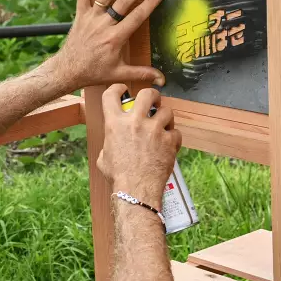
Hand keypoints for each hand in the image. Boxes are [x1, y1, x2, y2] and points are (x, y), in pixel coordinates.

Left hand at [51, 0, 166, 91]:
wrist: (68, 71)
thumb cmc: (93, 72)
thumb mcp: (118, 74)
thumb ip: (141, 73)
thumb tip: (162, 80)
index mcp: (115, 38)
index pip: (137, 17)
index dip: (150, 3)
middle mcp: (103, 25)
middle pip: (124, 2)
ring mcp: (91, 18)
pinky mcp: (80, 16)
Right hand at [97, 84, 181, 207]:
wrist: (136, 191)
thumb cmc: (119, 176)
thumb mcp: (104, 157)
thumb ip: (110, 142)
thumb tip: (112, 141)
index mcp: (115, 124)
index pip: (112, 95)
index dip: (118, 89)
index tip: (123, 90)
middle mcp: (135, 122)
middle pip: (147, 94)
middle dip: (152, 95)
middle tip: (153, 101)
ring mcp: (154, 130)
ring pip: (166, 111)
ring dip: (165, 117)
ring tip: (163, 126)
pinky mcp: (169, 141)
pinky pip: (176, 132)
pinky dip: (173, 138)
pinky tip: (168, 144)